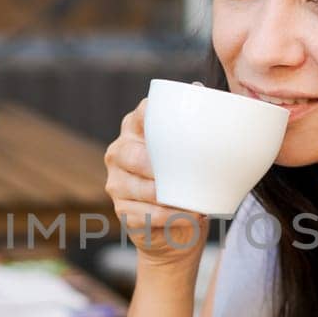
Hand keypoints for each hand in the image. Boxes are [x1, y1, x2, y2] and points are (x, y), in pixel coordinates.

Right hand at [104, 98, 207, 269]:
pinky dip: (170, 217)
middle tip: (190, 173)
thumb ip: (196, 125)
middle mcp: (119, 152)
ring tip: (198, 202)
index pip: (142, 114)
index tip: (179, 123)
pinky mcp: (122, 211)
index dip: (156, 115)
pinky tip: (190, 217)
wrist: (176, 227)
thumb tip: (201, 89)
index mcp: (134, 129)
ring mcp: (116, 183)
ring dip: (170, 197)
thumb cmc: (185, 180)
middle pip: (134, 155)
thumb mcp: (190, 152)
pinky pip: (145, 214)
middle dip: (160, 167)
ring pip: (141, 188)